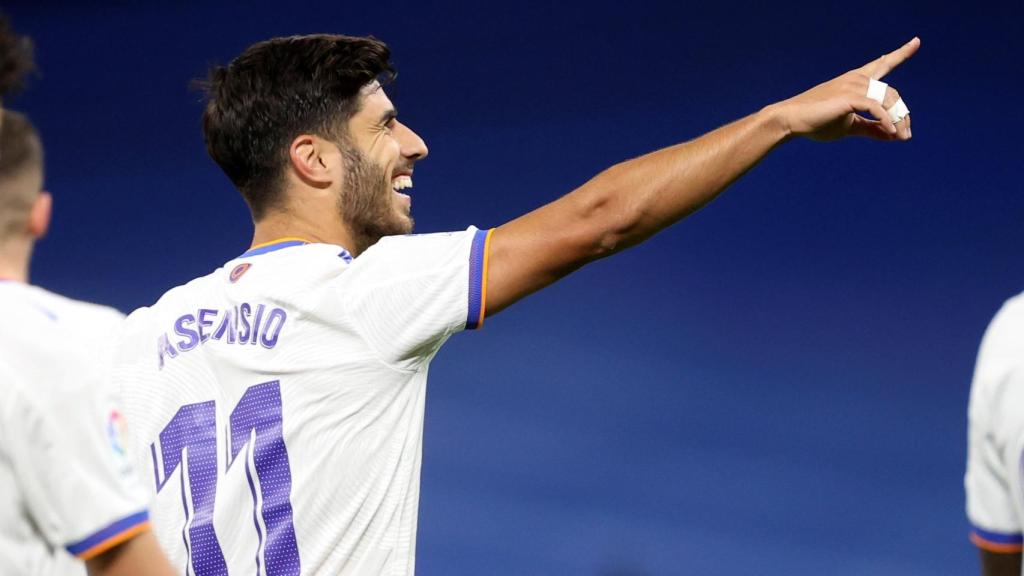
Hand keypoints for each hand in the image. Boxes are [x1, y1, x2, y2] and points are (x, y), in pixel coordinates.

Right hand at [769, 37, 919, 141]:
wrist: (792, 121)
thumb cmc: (817, 122)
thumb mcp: (850, 126)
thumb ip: (872, 128)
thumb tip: (894, 135)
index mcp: (857, 81)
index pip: (882, 64)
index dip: (901, 53)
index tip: (917, 42)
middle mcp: (857, 79)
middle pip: (892, 93)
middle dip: (902, 114)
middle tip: (906, 134)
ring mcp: (853, 86)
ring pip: (888, 101)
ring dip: (898, 120)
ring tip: (902, 136)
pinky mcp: (849, 97)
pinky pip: (877, 108)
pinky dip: (886, 121)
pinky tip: (892, 133)